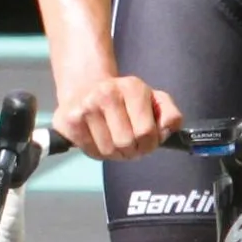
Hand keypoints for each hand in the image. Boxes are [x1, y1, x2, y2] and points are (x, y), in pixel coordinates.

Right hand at [51, 68, 181, 162]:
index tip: (146, 141)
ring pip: (109, 151)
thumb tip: (168, 129)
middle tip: (130, 145)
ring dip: (115, 153)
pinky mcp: (70, 120)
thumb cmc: (124, 100)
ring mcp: (86, 106)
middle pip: (127, 143)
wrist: (85, 88)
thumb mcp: (154, 100)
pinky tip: (99, 139)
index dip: (149, 144)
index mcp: (132, 87)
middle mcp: (107, 93)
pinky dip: (98, 152)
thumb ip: (170, 114)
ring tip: (114, 141)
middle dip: (132, 151)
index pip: (146, 132)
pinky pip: (92, 152)